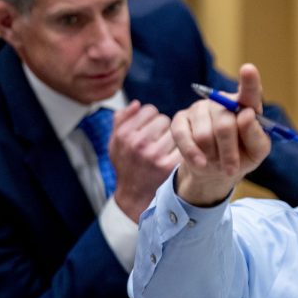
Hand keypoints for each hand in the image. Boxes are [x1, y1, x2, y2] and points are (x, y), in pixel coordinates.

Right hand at [109, 101, 181, 221]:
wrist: (134, 194)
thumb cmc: (125, 164)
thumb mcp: (115, 142)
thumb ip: (122, 119)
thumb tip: (136, 103)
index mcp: (125, 134)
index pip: (149, 110)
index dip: (151, 118)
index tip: (149, 128)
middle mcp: (138, 143)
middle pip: (164, 119)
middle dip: (163, 128)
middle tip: (158, 140)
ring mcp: (154, 155)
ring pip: (175, 132)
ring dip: (173, 138)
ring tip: (164, 149)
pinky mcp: (169, 165)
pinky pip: (182, 146)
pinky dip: (180, 150)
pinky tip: (171, 156)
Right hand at [171, 64, 271, 205]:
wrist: (215, 170)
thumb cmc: (241, 156)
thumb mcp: (256, 151)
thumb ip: (256, 134)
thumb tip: (246, 114)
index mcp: (245, 105)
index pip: (249, 92)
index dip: (249, 81)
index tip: (248, 70)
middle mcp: (222, 101)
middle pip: (225, 124)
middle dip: (229, 152)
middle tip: (232, 169)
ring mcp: (200, 108)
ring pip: (204, 135)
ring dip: (213, 156)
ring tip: (218, 162)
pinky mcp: (180, 119)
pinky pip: (183, 137)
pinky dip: (193, 154)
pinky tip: (201, 163)